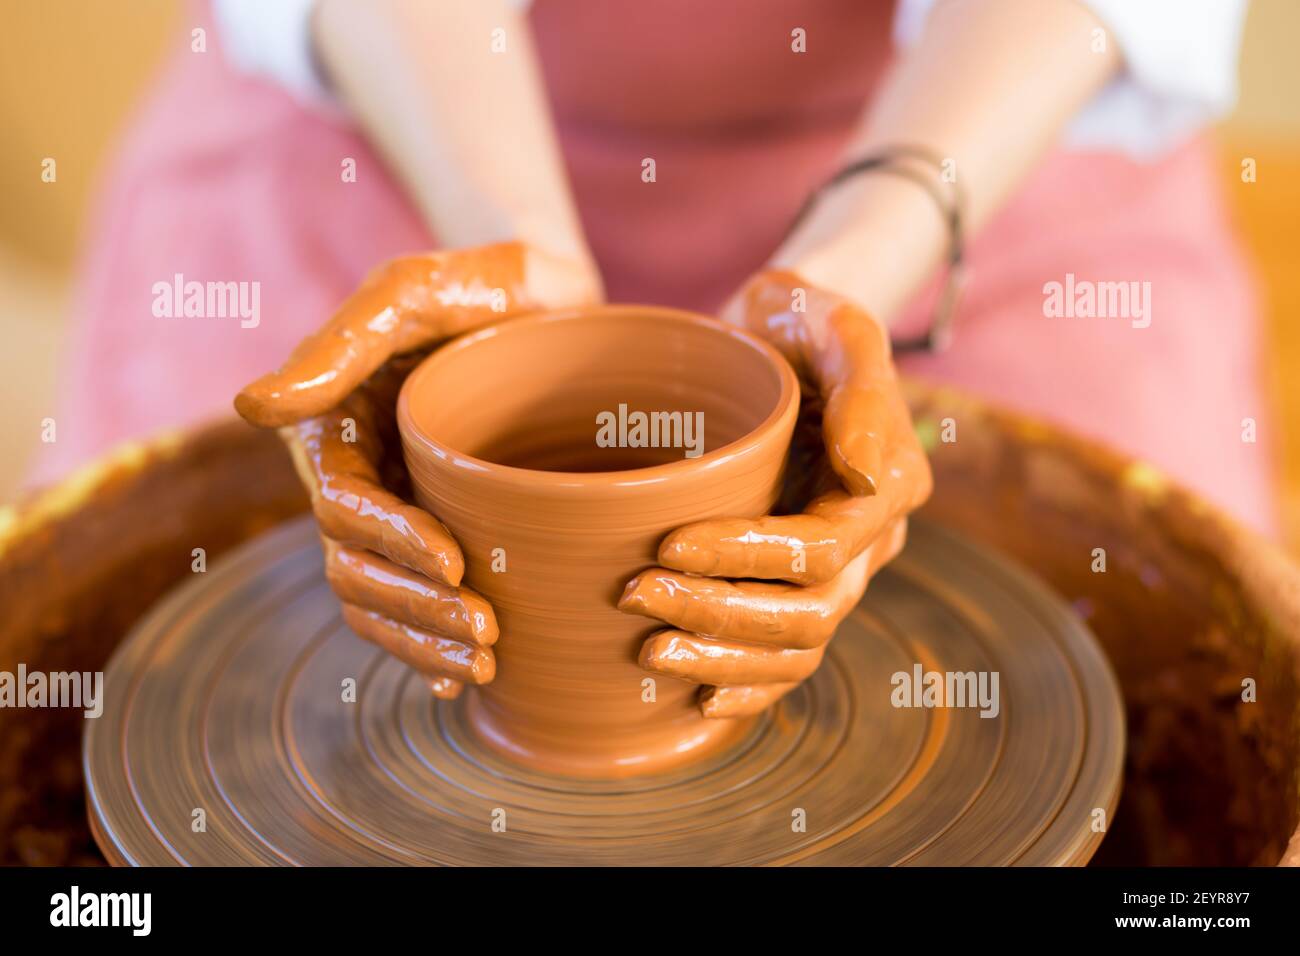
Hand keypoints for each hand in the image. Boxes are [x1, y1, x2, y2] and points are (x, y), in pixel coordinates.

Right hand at [236, 242, 601, 697]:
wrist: (552, 303)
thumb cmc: (481, 283)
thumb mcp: (414, 291)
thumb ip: (341, 342)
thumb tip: (250, 407)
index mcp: (336, 427)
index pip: (344, 507)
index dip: (391, 543)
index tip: (456, 564)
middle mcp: (359, 478)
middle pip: (357, 570)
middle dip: (413, 610)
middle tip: (486, 633)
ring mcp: (399, 510)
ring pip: (379, 601)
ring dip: (420, 642)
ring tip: (485, 663)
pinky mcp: (444, 531)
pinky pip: (413, 605)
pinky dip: (428, 648)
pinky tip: (461, 678)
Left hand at [619, 271, 931, 717]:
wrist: (776, 339)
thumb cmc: (798, 322)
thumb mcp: (831, 322)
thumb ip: (862, 384)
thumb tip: (864, 471)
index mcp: (888, 482)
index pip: (825, 548)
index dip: (747, 557)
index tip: (669, 542)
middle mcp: (872, 539)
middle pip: (809, 613)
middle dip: (720, 614)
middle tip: (635, 594)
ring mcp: (840, 571)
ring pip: (797, 648)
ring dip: (723, 659)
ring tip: (648, 652)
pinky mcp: (799, 585)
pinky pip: (787, 660)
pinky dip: (746, 686)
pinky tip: (694, 697)